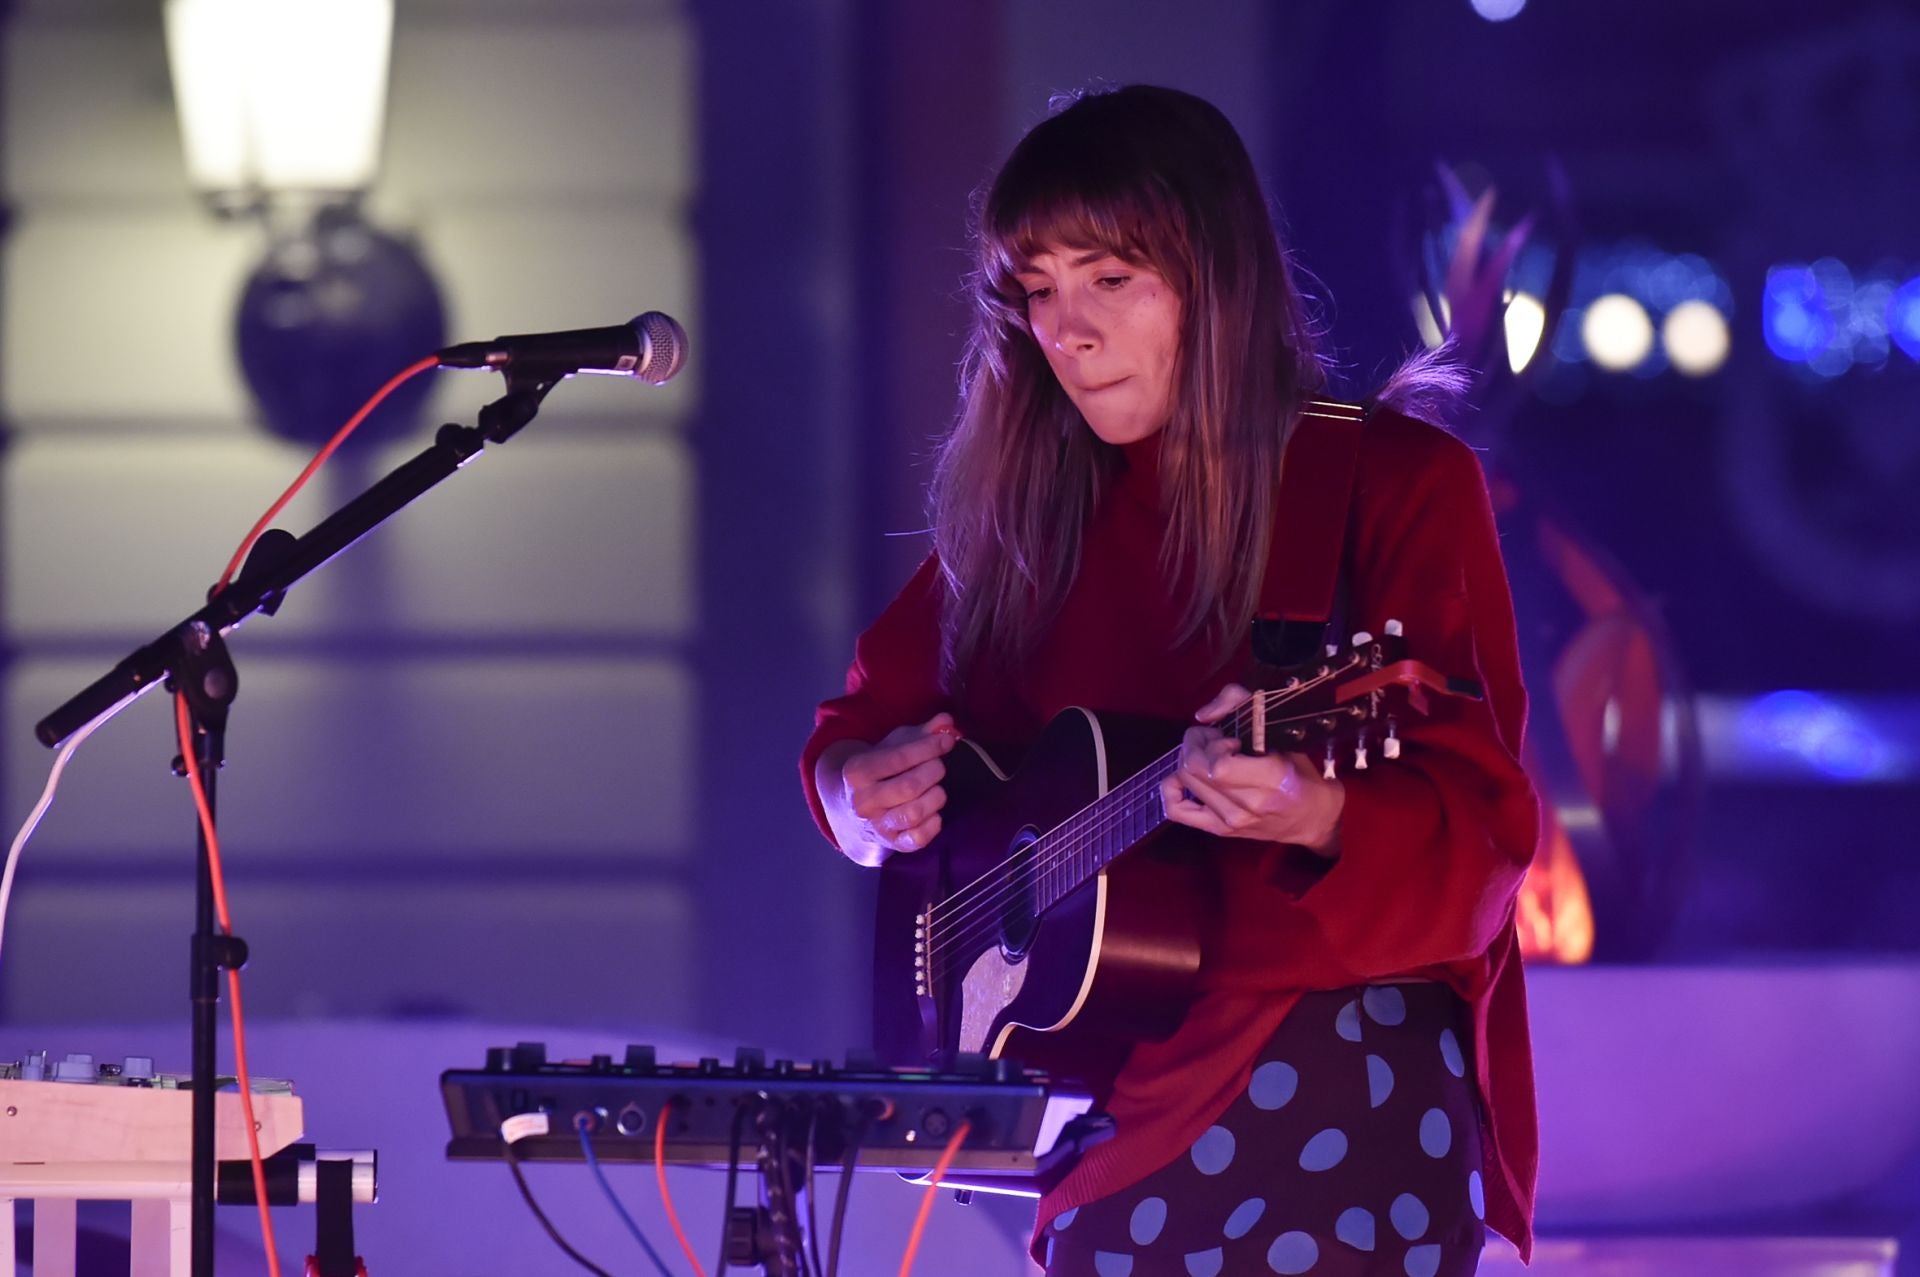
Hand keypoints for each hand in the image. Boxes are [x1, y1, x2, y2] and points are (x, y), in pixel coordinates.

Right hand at [828, 714, 960, 861]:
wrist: (851, 807)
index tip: (946, 740)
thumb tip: (947, 721)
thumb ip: (921, 732)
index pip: (898, 758)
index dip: (928, 747)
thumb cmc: (879, 770)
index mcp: (857, 771)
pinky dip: (934, 824)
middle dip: (933, 771)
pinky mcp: (891, 844)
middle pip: (910, 786)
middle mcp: (862, 801)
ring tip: (936, 787)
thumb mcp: (892, 745)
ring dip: (936, 796)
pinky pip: (918, 839)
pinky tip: (933, 811)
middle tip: (937, 766)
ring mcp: (875, 825)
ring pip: (915, 813)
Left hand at [1160, 684, 1343, 856]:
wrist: (1312, 818)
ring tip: (1207, 754)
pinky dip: (1171, 789)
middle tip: (1213, 738)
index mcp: (1270, 779)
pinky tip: (1183, 778)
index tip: (1231, 738)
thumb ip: (1243, 705)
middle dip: (1195, 742)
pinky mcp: (1219, 829)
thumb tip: (1203, 714)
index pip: (1217, 764)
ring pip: (1183, 781)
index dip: (1214, 742)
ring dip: (1188, 758)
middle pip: (1193, 768)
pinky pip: (1176, 810)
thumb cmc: (1300, 773)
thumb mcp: (1283, 733)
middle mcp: (1247, 803)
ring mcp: (1231, 820)